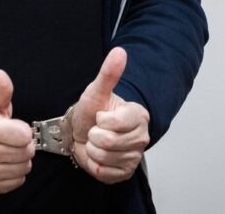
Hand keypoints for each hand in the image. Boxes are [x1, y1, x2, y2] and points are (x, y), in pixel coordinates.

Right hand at [0, 69, 35, 194]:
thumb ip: (1, 89)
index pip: (25, 136)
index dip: (22, 130)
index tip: (12, 127)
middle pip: (27, 153)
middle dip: (23, 145)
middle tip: (10, 140)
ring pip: (25, 168)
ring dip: (20, 160)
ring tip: (7, 150)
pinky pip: (17, 182)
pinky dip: (14, 174)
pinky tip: (3, 163)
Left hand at [71, 47, 150, 183]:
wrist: (82, 133)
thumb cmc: (91, 112)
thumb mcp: (96, 91)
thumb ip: (109, 73)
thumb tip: (119, 52)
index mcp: (138, 115)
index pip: (115, 123)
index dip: (101, 120)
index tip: (100, 116)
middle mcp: (142, 137)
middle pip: (109, 142)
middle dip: (94, 136)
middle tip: (96, 130)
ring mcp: (135, 156)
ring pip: (105, 157)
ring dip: (93, 150)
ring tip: (96, 142)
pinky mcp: (126, 173)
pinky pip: (104, 172)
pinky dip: (95, 165)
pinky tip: (98, 156)